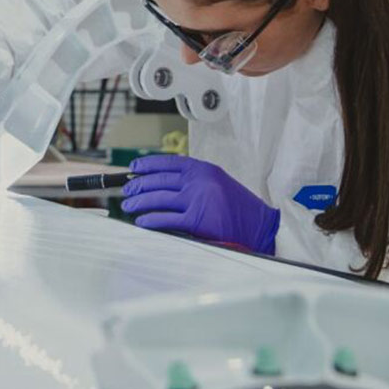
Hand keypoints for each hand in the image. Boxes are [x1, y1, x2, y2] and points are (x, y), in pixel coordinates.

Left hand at [122, 155, 280, 254]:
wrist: (261, 226)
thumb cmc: (239, 207)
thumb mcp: (218, 183)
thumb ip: (194, 180)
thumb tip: (163, 183)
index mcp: (204, 169)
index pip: (168, 163)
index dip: (147, 165)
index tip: (134, 168)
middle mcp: (199, 181)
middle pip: (159, 180)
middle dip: (138, 185)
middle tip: (127, 190)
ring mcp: (197, 199)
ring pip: (159, 198)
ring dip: (140, 202)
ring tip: (130, 205)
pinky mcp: (197, 220)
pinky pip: (166, 219)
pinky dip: (151, 220)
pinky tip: (142, 221)